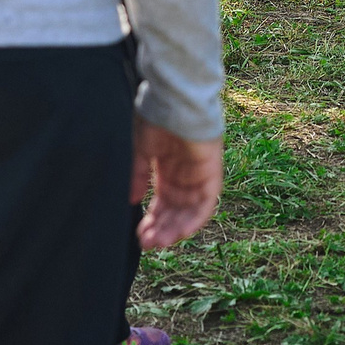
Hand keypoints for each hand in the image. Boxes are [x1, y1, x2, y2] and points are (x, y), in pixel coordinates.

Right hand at [129, 119, 221, 250]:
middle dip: (161, 229)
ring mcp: (199, 174)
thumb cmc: (156, 118)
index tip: (139, 236)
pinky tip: (179, 233)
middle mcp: (184, 175)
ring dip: (175, 229)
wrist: (175, 100)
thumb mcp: (140, 150)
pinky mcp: (211, 172)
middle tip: (147, 244)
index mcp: (168, 169)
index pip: (162, 203)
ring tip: (159, 243)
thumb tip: (133, 200)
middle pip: (175, 211)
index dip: (151, 220)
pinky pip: (206, 202)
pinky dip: (194, 219)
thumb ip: (137, 175)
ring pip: (190, 211)